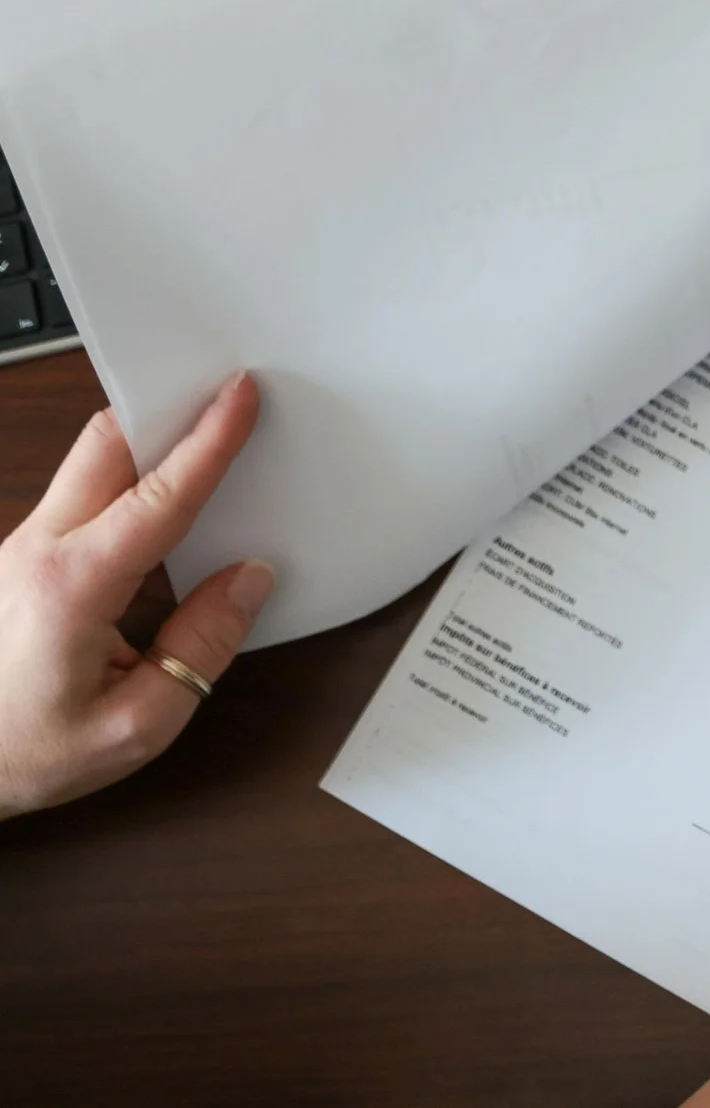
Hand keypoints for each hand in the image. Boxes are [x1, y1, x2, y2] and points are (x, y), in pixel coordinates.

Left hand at [0, 372, 273, 817]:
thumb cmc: (25, 753)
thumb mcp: (137, 724)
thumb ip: (203, 646)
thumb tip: (250, 579)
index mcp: (71, 587)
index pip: (157, 495)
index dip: (207, 441)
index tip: (240, 394)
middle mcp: (37, 551)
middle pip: (105, 445)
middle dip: (165, 409)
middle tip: (221, 393)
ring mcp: (20, 549)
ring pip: (90, 465)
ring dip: (146, 448)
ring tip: (201, 449)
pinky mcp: (19, 559)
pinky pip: (81, 500)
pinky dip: (127, 488)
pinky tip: (161, 521)